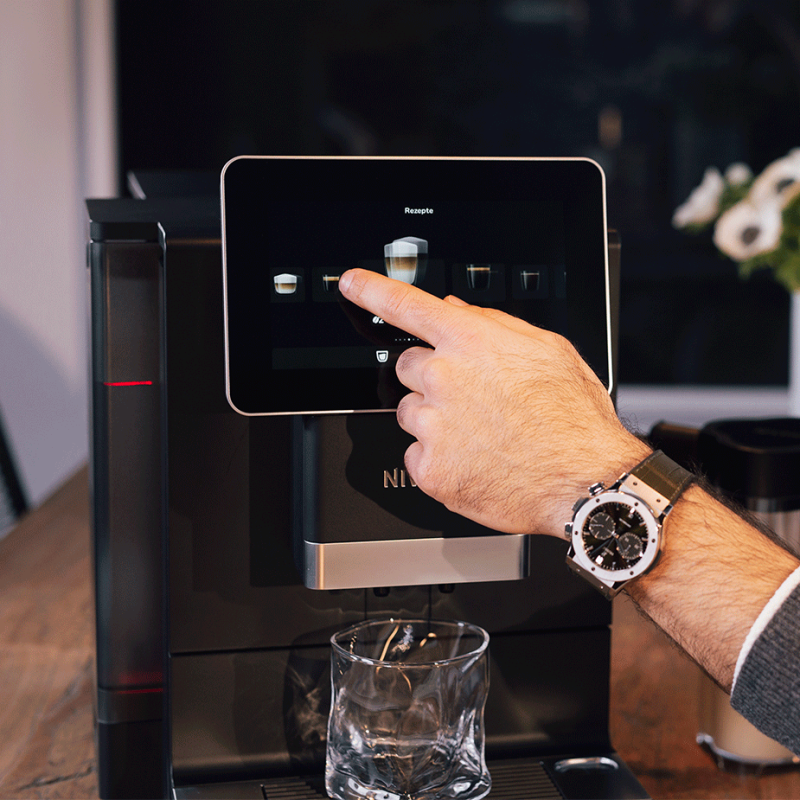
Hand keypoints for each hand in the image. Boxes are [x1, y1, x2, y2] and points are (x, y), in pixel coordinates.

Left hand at [339, 269, 649, 535]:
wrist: (584, 482)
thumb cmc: (573, 419)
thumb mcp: (550, 351)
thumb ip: (495, 325)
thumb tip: (457, 310)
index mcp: (472, 342)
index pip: (407, 305)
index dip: (373, 291)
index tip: (351, 283)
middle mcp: (445, 378)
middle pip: (407, 367)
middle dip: (430, 378)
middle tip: (468, 399)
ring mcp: (434, 425)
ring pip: (409, 412)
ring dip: (433, 420)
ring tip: (479, 435)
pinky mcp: (430, 468)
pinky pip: (416, 454)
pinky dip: (438, 459)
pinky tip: (474, 461)